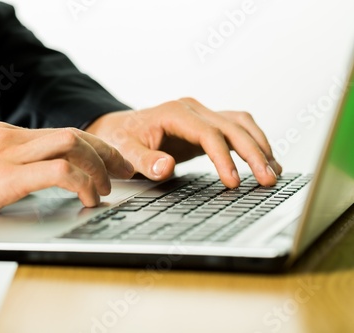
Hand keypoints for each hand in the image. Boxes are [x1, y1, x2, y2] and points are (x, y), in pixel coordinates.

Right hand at [0, 122, 133, 227]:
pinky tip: (88, 199)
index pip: (62, 132)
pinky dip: (81, 184)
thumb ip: (12, 167)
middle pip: (74, 133)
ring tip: (105, 189)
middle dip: (105, 152)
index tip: (109, 161)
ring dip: (97, 167)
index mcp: (8, 135)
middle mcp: (12, 137)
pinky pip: (58, 172)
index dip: (93, 146)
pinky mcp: (5, 176)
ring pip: (72, 144)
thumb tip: (41, 180)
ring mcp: (9, 153)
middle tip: (122, 170)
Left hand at [86, 97, 281, 187]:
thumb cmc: (122, 138)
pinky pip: (237, 129)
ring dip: (259, 146)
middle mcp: (193, 109)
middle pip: (232, 127)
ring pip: (241, 124)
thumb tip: (167, 168)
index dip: (223, 158)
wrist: (120, 127)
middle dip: (253, 153)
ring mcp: (202, 114)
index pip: (208, 133)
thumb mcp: (125, 151)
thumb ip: (145, 160)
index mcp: (175, 113)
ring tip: (273, 172)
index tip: (233, 182)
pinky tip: (264, 160)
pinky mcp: (207, 124)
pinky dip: (253, 142)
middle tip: (267, 179)